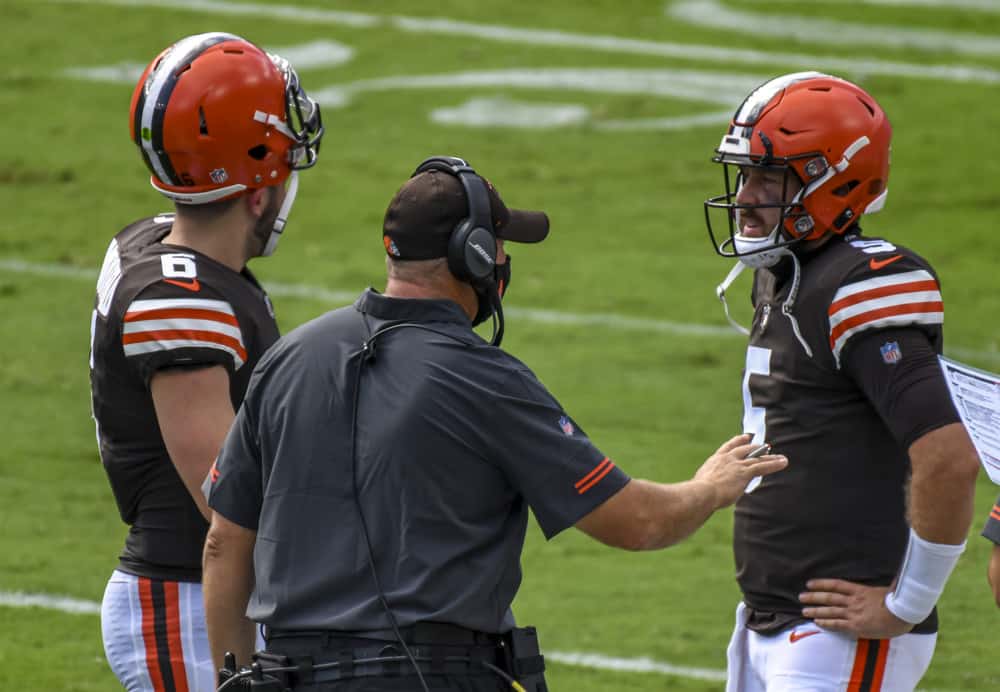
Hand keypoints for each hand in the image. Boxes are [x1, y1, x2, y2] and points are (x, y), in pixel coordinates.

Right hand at [694, 434, 787, 508]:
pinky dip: (774, 464)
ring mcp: (737, 464)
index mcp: (715, 460)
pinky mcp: (745, 472)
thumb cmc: (698, 492)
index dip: (738, 441)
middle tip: (766, 445)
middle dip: (756, 447)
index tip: (745, 437)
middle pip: (745, 449)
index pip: (729, 447)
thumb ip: (709, 483)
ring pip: (757, 458)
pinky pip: (763, 466)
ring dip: (770, 457)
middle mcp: (727, 458)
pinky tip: (783, 462)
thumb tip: (708, 491)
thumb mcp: (701, 483)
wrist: (702, 492)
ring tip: (781, 457)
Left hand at [799, 579, 914, 638]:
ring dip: (816, 611)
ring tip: (804, 611)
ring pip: (830, 610)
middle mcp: (854, 601)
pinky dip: (826, 623)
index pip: (836, 585)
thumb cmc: (900, 602)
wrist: (905, 613)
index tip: (809, 583)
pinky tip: (817, 622)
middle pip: (829, 597)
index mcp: (860, 591)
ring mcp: (854, 613)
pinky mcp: (857, 626)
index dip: (821, 583)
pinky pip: (838, 624)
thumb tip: (883, 579)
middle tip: (801, 597)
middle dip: (813, 597)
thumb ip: (877, 586)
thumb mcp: (886, 589)